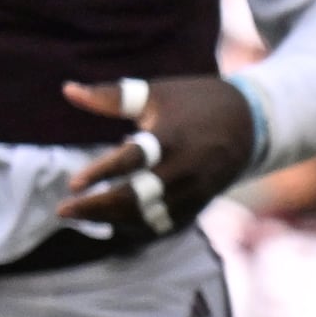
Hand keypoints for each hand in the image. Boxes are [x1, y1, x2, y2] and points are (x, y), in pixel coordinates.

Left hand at [55, 75, 257, 238]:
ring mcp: (195, 189)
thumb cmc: (195, 102)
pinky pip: (166, 224)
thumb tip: (67, 90)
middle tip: (62, 210)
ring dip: (113, 220)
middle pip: (139, 197)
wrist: (252, 123)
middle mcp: (186, 168)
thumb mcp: (156, 93)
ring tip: (81, 215)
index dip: (102, 173)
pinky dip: (137, 226)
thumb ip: (112, 95)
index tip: (72, 184)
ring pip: (150, 217)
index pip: (133, 160)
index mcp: (173, 137)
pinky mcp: (200, 202)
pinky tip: (112, 221)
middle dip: (98, 207)